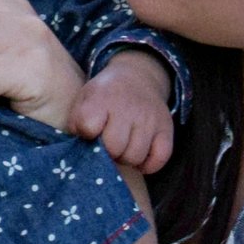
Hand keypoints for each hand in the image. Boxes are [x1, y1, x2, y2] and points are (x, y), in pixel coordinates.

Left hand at [70, 48, 175, 173]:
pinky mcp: (166, 128)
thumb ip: (77, 123)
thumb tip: (79, 150)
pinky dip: (148, 165)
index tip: (89, 131)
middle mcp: (128, 107)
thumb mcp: (84, 100)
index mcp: (102, 98)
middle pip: (114, 147)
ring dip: (126, 158)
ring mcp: (150, 118)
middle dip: (108, 152)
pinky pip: (160, 158)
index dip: (87, 135)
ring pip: (135, 156)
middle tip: (107, 145)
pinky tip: (139, 159)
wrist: (136, 78)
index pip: (89, 126)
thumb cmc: (104, 97)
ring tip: (122, 149)